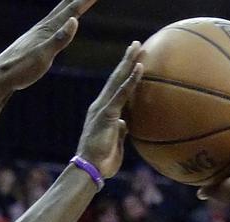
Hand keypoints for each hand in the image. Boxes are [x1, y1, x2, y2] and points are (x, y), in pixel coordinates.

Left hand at [0, 0, 96, 96]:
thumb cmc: (20, 70)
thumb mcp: (43, 57)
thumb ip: (59, 40)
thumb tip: (74, 20)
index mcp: (47, 30)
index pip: (72, 11)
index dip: (85, 0)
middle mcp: (42, 28)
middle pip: (64, 8)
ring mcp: (36, 35)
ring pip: (56, 16)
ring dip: (68, 7)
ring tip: (74, 2)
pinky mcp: (32, 43)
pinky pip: (51, 27)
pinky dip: (59, 21)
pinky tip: (57, 25)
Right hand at [75, 42, 143, 177]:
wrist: (90, 169)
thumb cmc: (102, 162)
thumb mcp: (114, 144)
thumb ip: (119, 132)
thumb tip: (126, 124)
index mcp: (103, 112)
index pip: (115, 88)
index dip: (124, 73)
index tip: (133, 60)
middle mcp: (101, 105)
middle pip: (116, 78)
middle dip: (126, 60)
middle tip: (136, 45)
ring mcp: (103, 108)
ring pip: (118, 80)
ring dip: (129, 62)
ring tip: (138, 47)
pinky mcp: (107, 113)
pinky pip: (122, 93)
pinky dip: (131, 80)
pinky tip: (139, 67)